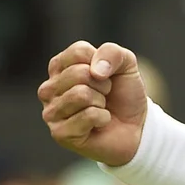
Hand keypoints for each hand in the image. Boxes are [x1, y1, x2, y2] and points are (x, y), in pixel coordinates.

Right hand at [38, 40, 149, 165]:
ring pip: (81, 94)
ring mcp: (51, 112)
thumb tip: (95, 71)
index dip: (102, 62)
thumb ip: (111, 52)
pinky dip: (103, 117)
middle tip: (104, 95)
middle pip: (79, 73)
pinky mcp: (59, 133)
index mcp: (59, 66)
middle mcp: (49, 88)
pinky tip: (99, 123)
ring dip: (101, 102)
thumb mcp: (125, 64)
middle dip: (103, 84)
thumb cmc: (123, 93)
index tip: (105, 75)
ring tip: (100, 108)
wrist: (135, 127)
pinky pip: (88, 115)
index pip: (78, 51)